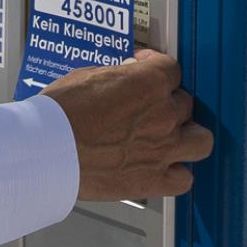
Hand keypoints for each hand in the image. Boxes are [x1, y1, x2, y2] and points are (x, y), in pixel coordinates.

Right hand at [40, 48, 211, 201]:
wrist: (46, 150)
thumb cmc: (60, 114)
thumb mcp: (87, 77)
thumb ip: (116, 77)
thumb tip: (122, 78)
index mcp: (149, 83)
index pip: (171, 68)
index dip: (156, 66)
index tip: (144, 68)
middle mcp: (164, 115)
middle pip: (185, 103)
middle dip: (167, 102)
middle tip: (149, 106)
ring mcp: (162, 150)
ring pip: (201, 141)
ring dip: (188, 136)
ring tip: (173, 136)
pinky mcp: (152, 180)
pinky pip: (184, 180)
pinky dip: (177, 173)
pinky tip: (164, 168)